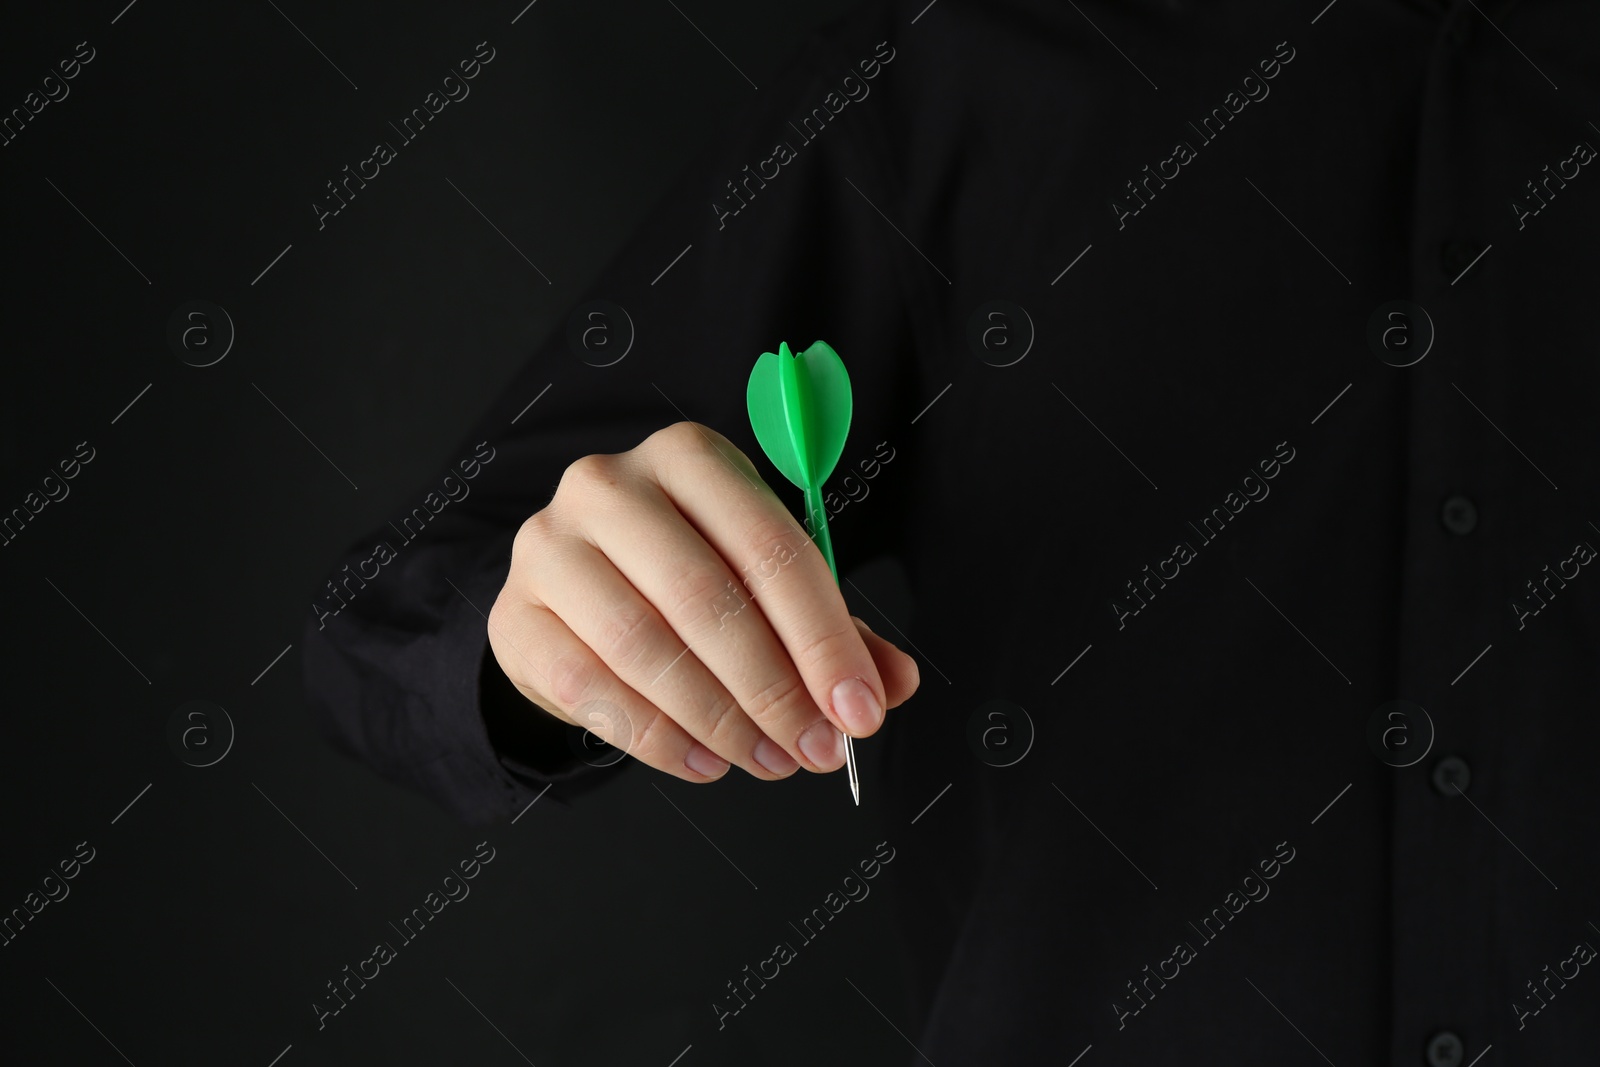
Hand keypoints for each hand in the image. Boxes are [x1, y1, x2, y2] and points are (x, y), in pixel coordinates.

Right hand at [487, 421, 919, 782]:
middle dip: (774, 689)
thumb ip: (828, 627)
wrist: (571, 589)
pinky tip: (703, 762)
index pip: (771, 547)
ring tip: (768, 761)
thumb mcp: (759, 579)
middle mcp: (610, 486)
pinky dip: (657, 738)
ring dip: (721, 720)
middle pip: (707, 597)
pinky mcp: (516, 615)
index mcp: (689, 457)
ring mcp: (551, 547)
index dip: (824, 638)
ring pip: (646, 646)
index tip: (859, 709)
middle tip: (815, 749)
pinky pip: (592, 689)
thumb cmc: (681, 574)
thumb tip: (890, 683)